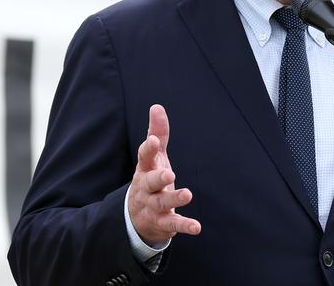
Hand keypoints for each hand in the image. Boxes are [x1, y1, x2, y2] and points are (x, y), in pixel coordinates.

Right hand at [128, 104, 200, 243]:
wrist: (136, 216)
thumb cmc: (149, 178)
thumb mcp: (154, 157)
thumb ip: (157, 133)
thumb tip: (157, 106)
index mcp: (144, 169)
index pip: (144, 157)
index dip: (148, 149)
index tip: (152, 140)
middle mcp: (146, 188)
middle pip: (150, 182)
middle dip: (158, 178)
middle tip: (169, 174)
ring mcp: (152, 206)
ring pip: (162, 203)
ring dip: (174, 199)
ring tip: (188, 194)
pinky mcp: (162, 222)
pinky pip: (172, 224)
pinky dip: (184, 225)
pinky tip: (197, 227)